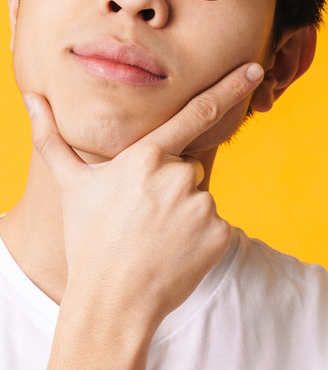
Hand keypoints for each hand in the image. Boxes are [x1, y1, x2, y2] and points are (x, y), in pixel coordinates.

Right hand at [24, 62, 264, 326]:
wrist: (112, 301)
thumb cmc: (88, 240)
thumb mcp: (71, 186)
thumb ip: (54, 138)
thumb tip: (32, 98)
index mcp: (145, 158)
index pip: (195, 113)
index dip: (229, 88)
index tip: (254, 68)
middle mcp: (178, 176)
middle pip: (189, 168)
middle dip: (171, 187)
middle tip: (143, 218)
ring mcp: (202, 205)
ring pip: (201, 197)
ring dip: (184, 213)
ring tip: (155, 238)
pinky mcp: (220, 233)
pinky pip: (216, 225)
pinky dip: (201, 237)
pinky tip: (175, 252)